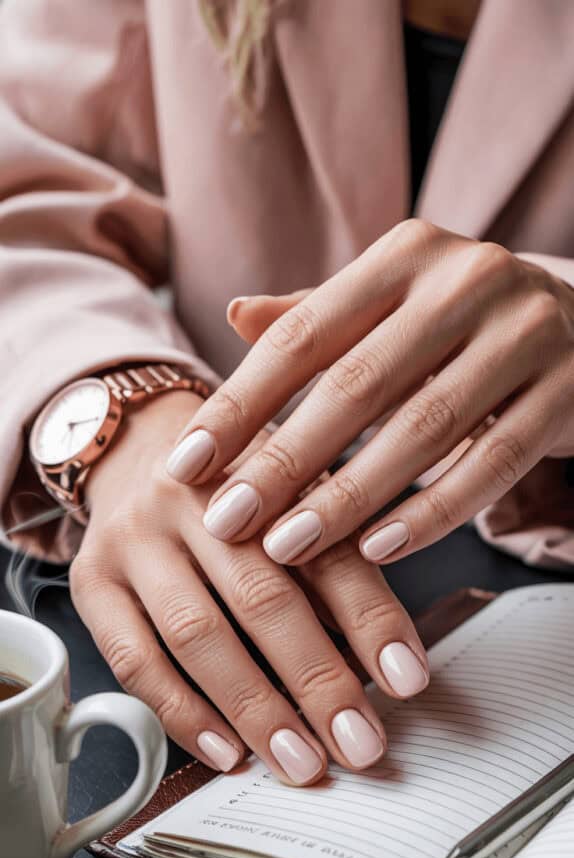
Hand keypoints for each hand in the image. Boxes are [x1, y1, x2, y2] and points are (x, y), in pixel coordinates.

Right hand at [71, 390, 428, 785]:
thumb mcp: (294, 499)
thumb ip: (335, 566)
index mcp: (263, 470)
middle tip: (359, 745)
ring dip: (254, 709)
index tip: (407, 682)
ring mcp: (134, 539)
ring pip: (197, 635)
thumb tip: (383, 665)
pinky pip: (134, 659)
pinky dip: (183, 712)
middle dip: (317, 681)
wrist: (136, 447)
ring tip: (300, 761)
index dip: (371, 620)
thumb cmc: (235, 489)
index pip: (327, 552)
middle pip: (262, 597)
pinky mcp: (92, 581)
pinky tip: (226, 750)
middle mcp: (194, 498)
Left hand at [166, 221, 573, 564]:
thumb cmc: (467, 326)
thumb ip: (319, 314)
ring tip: (290, 547)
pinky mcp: (570, 390)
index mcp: (406, 255)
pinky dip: (433, 512)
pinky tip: (380, 548)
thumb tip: (234, 315)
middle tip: (228, 522)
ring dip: (348, 497)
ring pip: (422, 428)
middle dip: (283, 461)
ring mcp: (526, 332)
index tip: (186, 466)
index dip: (237, 405)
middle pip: (355, 384)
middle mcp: (467, 280)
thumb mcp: (394, 304)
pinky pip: (491, 463)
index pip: (302, 335)